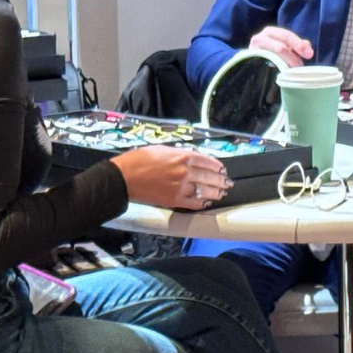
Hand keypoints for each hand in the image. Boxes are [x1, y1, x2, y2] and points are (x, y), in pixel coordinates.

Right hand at [112, 145, 232, 212]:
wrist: (125, 176)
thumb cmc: (139, 160)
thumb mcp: (162, 149)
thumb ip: (179, 154)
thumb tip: (190, 158)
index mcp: (182, 156)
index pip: (206, 161)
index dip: (216, 166)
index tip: (221, 169)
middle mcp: (185, 171)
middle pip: (209, 176)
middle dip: (220, 180)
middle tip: (226, 182)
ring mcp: (181, 187)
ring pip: (204, 190)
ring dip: (215, 192)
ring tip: (221, 192)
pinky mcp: (174, 200)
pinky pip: (193, 203)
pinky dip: (202, 203)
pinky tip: (207, 202)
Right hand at [249, 25, 313, 67]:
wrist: (250, 61)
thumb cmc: (270, 53)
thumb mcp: (284, 45)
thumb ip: (296, 45)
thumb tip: (308, 48)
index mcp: (270, 32)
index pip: (286, 36)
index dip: (298, 44)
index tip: (309, 54)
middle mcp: (260, 38)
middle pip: (280, 47)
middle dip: (293, 57)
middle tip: (301, 66)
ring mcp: (253, 51)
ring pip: (273, 57)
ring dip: (286, 65)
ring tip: (292, 71)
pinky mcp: (251, 62)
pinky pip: (265, 66)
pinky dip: (276, 70)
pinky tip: (282, 74)